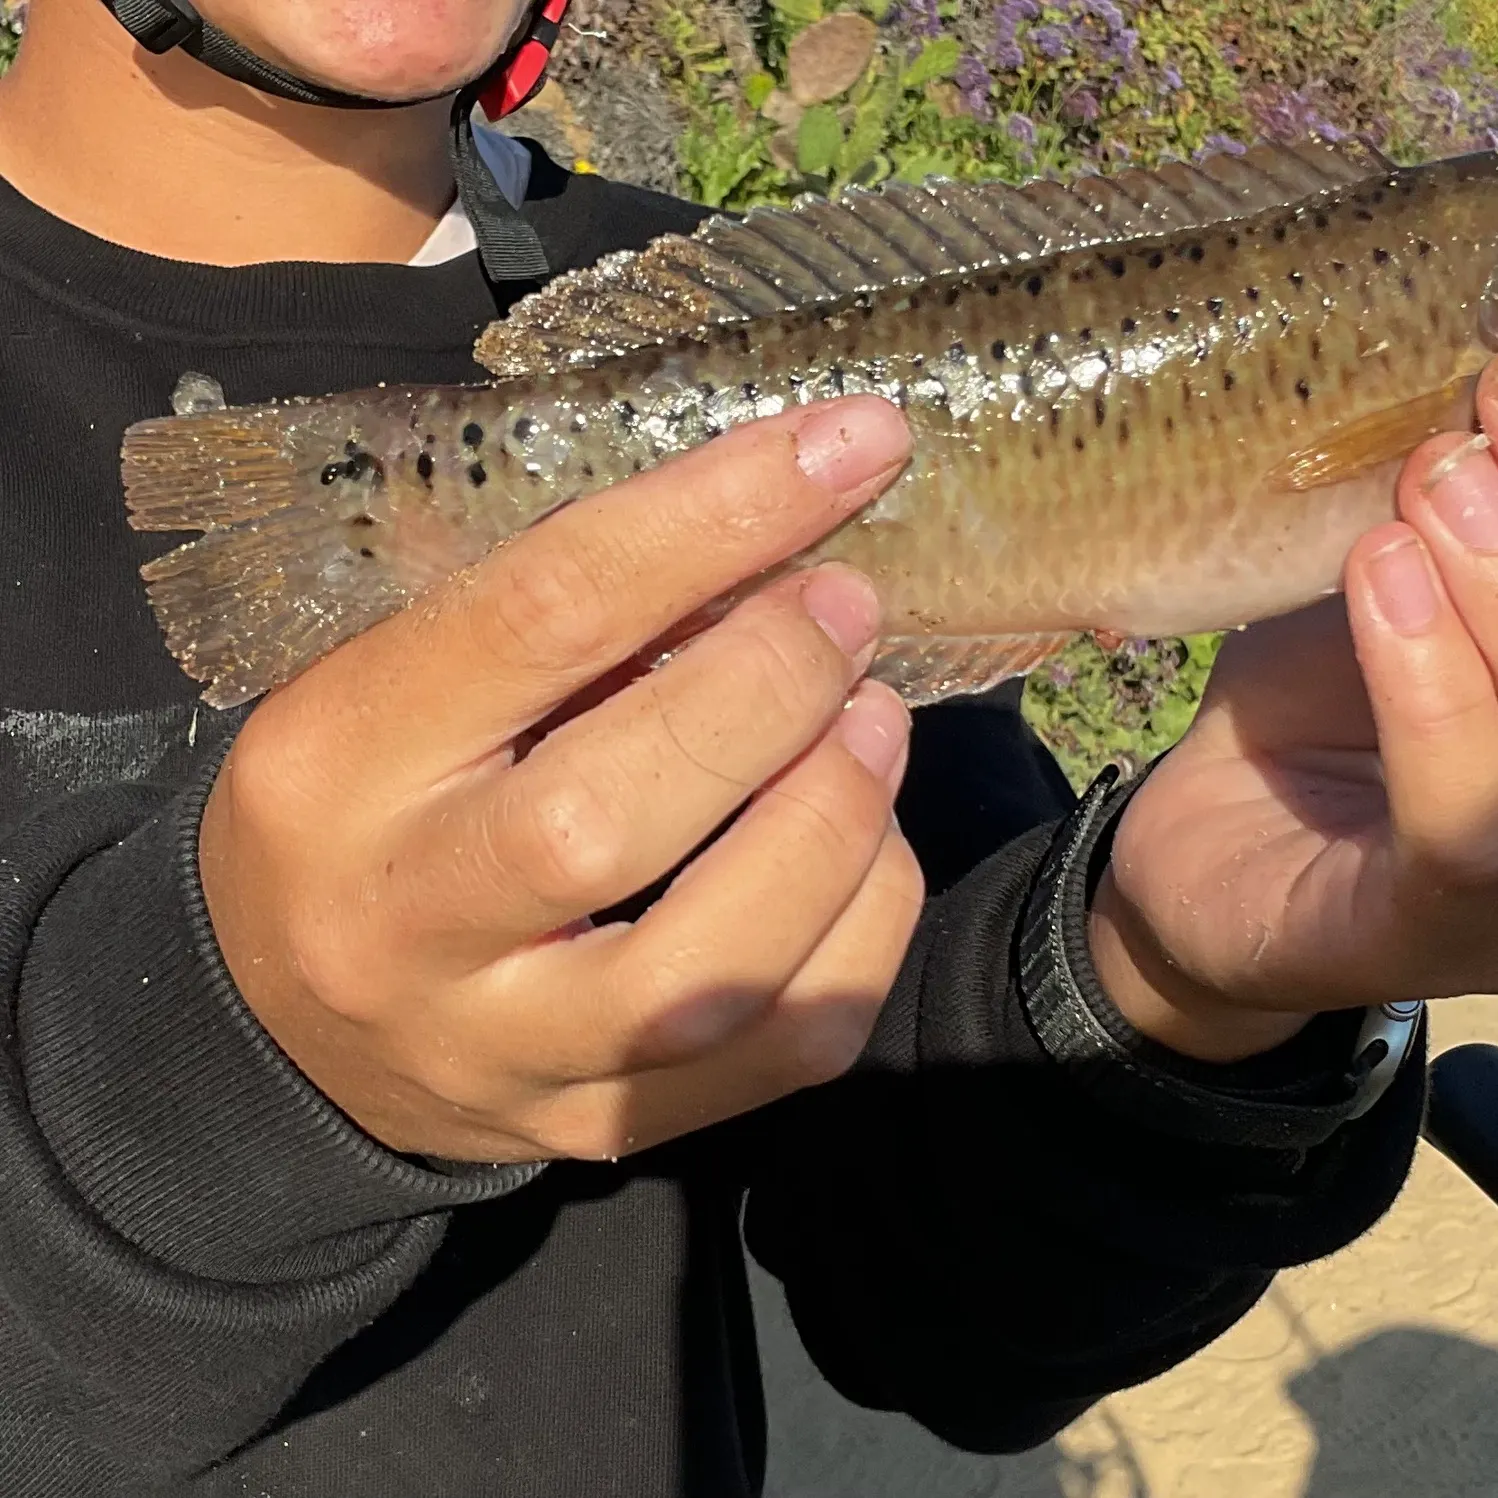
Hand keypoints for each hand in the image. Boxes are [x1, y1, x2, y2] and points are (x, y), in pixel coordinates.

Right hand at [199, 396, 923, 1161]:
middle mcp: (405, 924)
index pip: (539, 617)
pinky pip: (779, 1053)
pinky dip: (865, 934)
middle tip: (849, 613)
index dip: (713, 520)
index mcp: (337, 762)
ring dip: (836, 824)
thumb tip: (757, 542)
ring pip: (707, 968)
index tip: (845, 448)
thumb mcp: (394, 680)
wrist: (278, 1023)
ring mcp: (503, 1051)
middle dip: (773, 690)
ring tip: (876, 726)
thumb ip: (548, 620)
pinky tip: (866, 853)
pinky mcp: (592, 1127)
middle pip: (610, 817)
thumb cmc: (358, 807)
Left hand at [1092, 361, 1497, 1062]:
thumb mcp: (1372, 615)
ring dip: (1496, 594)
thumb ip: (1431, 546)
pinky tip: (1383, 583)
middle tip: (1467, 438)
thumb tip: (1480, 403)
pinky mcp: (1426, 928)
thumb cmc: (1303, 729)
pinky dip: (1430, 688)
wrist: (1189, 862)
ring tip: (1429, 493)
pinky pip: (1459, 817)